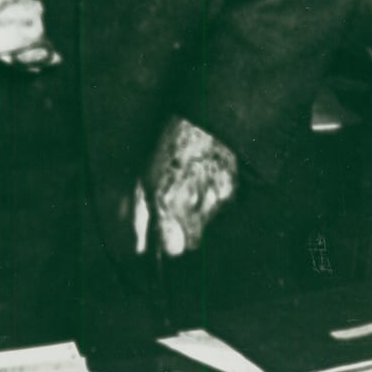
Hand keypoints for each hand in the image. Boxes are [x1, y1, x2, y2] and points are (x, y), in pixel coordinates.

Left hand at [135, 117, 237, 255]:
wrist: (199, 121)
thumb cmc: (165, 151)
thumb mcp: (143, 180)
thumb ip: (140, 218)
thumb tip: (140, 249)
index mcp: (166, 204)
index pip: (174, 250)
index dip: (170, 244)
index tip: (167, 235)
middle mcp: (192, 206)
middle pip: (193, 242)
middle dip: (185, 232)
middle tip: (180, 211)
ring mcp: (214, 199)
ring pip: (207, 224)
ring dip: (200, 212)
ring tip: (193, 185)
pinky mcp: (231, 190)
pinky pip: (222, 207)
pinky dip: (214, 198)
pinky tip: (206, 178)